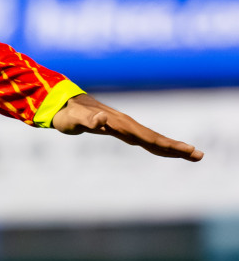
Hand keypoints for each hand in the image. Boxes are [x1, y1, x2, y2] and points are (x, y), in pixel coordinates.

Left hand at [51, 93, 203, 161]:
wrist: (61, 104)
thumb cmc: (67, 114)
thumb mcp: (74, 119)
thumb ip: (87, 120)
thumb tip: (101, 119)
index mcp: (119, 124)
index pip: (148, 137)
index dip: (167, 145)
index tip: (187, 150)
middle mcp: (125, 124)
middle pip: (155, 138)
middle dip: (177, 148)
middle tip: (199, 156)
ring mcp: (124, 126)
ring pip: (151, 138)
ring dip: (171, 147)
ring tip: (192, 154)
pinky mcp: (120, 129)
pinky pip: (143, 138)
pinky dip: (157, 145)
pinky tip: (167, 149)